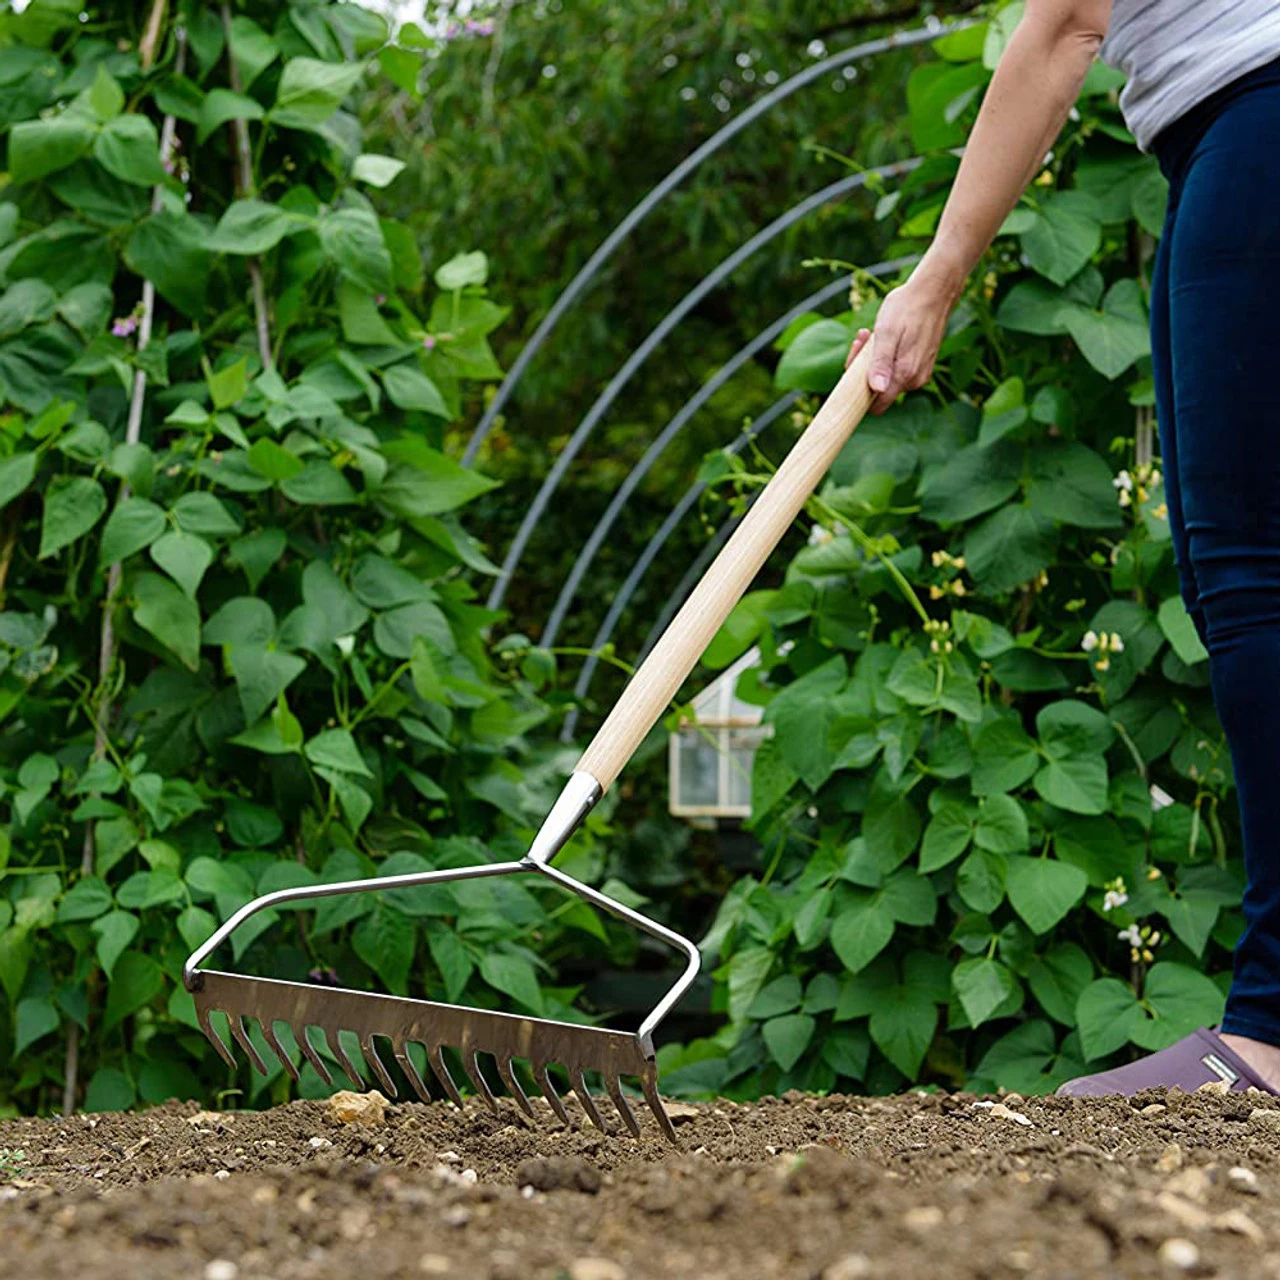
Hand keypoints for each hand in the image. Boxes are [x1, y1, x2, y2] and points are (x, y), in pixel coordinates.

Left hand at [845, 274, 955, 414]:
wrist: (934, 291)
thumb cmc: (907, 308)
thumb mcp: (886, 333)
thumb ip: (881, 363)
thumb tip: (877, 390)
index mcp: (905, 375)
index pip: (876, 405)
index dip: (859, 392)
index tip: (855, 364)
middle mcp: (915, 380)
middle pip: (879, 391)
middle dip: (864, 369)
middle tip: (862, 339)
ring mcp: (919, 374)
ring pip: (886, 378)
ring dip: (874, 360)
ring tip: (872, 333)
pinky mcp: (921, 366)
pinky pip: (896, 369)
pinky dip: (886, 356)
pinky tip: (884, 336)